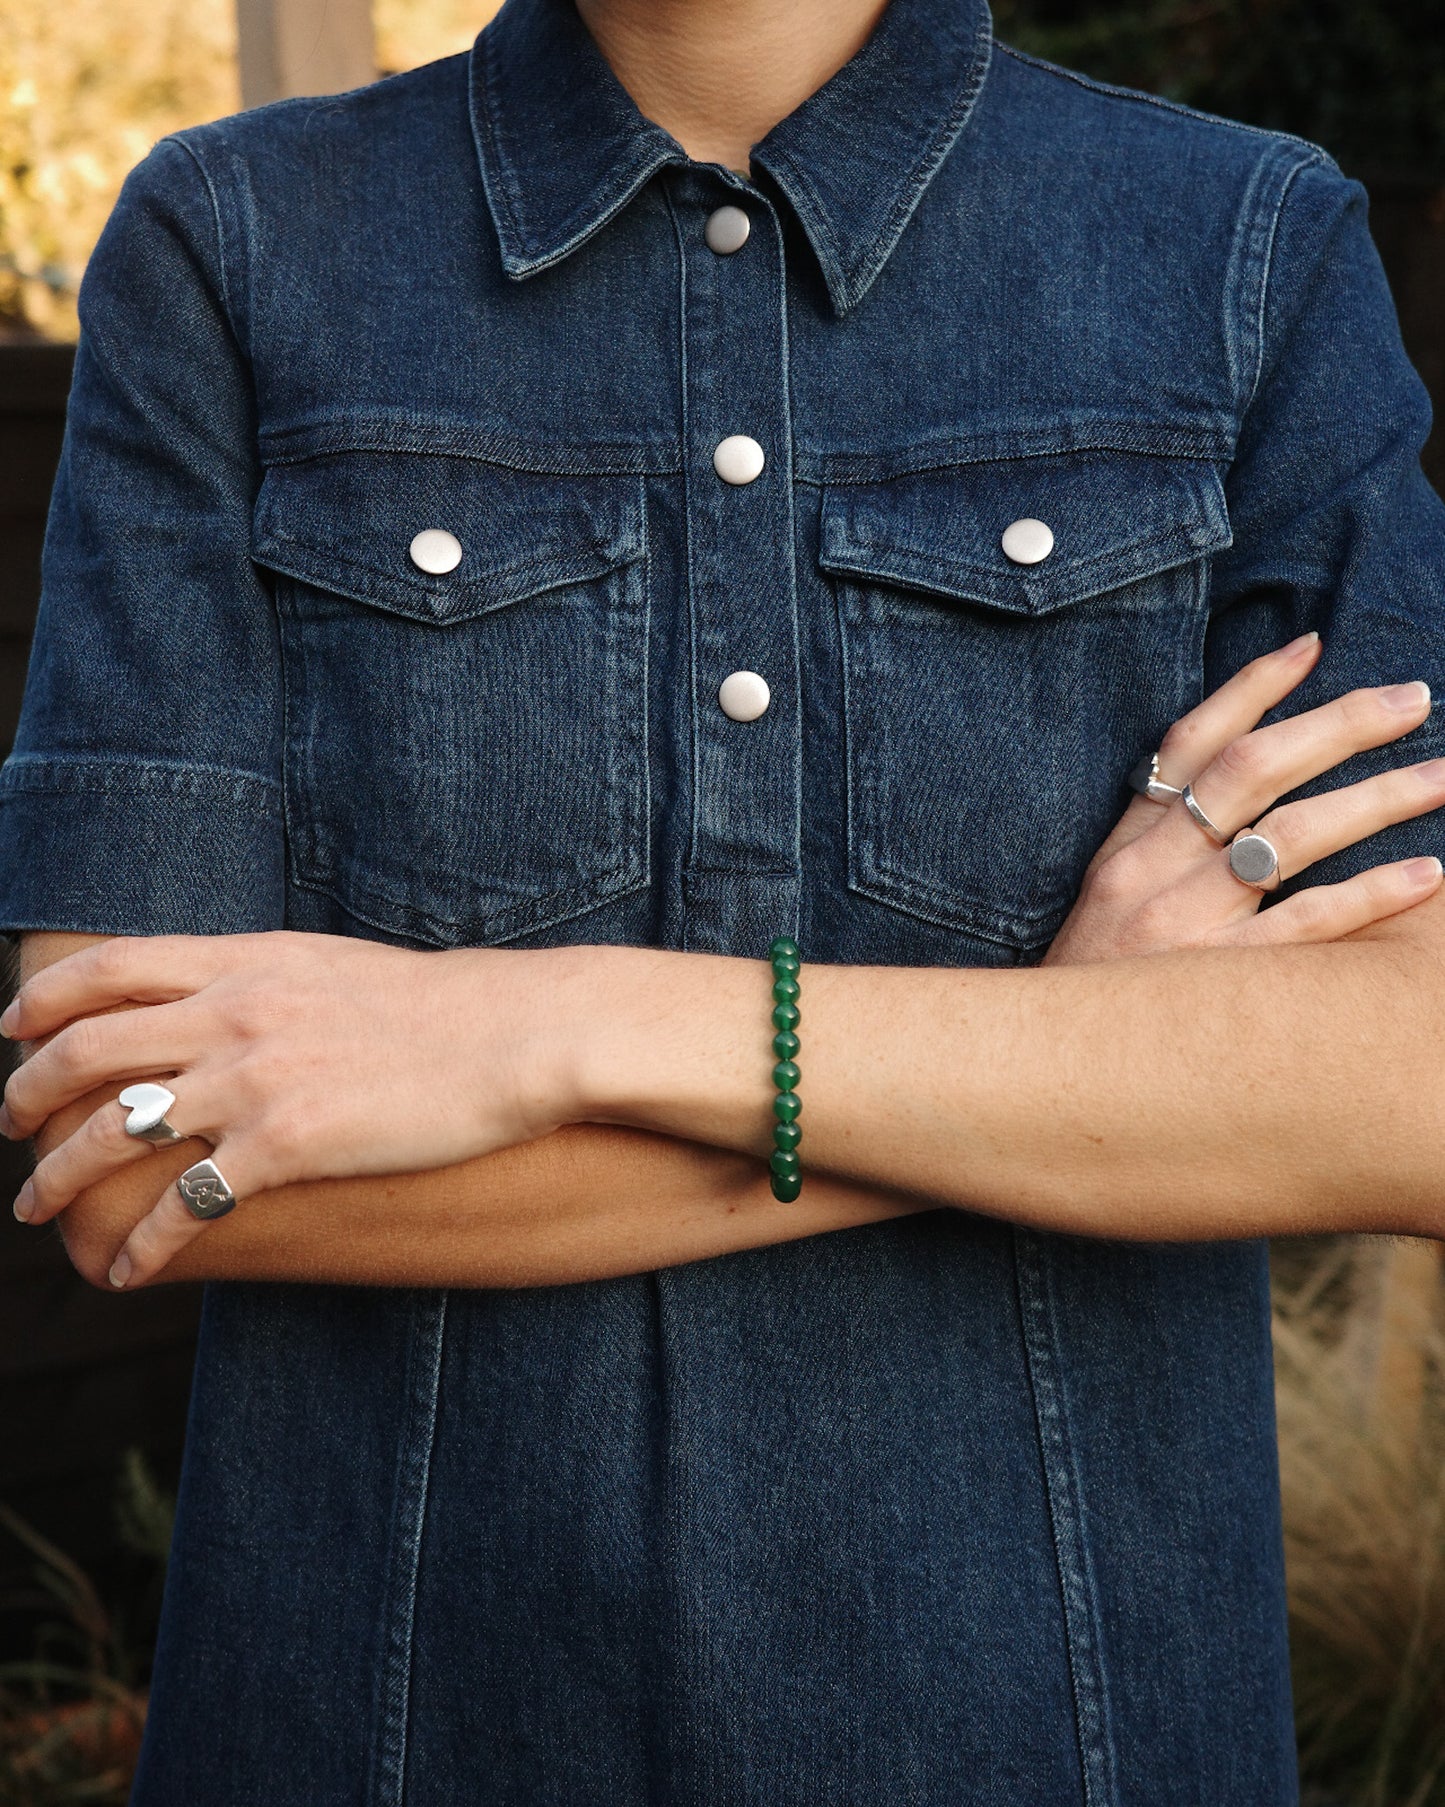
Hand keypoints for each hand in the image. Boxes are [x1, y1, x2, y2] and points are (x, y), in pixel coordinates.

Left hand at [0, 931, 579, 1286]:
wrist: (512, 1037)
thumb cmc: (439, 1006)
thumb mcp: (332, 967)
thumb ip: (262, 978)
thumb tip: (220, 995)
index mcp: (244, 962)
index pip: (109, 968)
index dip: (43, 999)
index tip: (12, 1028)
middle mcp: (234, 1014)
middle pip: (87, 1048)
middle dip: (26, 1092)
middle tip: (9, 1127)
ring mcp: (255, 1080)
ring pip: (115, 1130)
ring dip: (57, 1175)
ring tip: (36, 1207)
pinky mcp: (287, 1145)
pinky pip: (185, 1203)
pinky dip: (143, 1244)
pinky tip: (129, 1271)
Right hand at [1043, 631, 1443, 965]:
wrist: (1043, 1075)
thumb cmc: (1091, 992)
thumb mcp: (1106, 905)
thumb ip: (1159, 847)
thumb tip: (1231, 795)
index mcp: (1126, 846)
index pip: (1190, 744)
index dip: (1252, 690)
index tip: (1312, 648)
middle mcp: (1152, 873)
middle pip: (1253, 772)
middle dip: (1338, 727)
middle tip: (1413, 699)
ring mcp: (1184, 927)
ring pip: (1290, 837)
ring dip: (1377, 799)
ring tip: (1443, 775)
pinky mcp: (1215, 984)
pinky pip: (1306, 927)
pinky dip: (1370, 896)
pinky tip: (1428, 876)